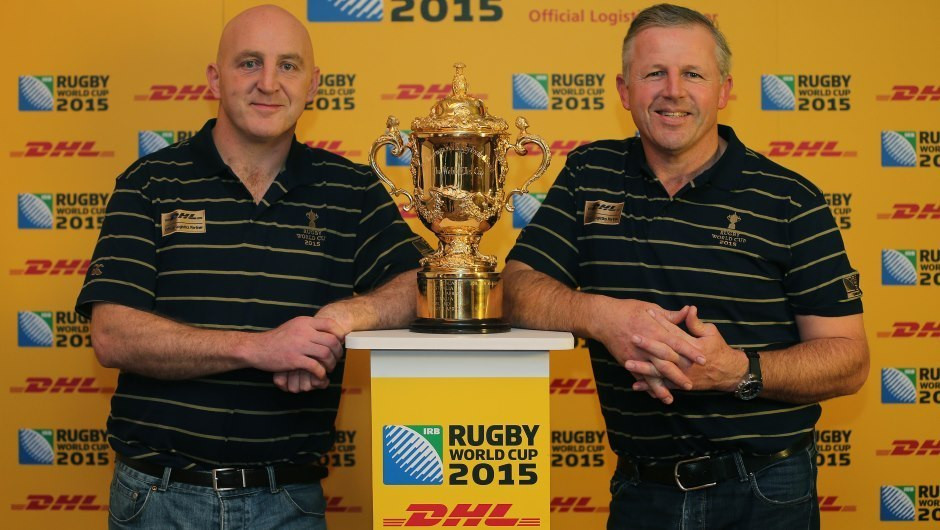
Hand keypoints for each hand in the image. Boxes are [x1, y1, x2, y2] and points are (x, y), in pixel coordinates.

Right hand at [271, 305, 352, 392]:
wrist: (257, 348)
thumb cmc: (277, 339)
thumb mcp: (294, 326)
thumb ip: (309, 327)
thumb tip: (328, 331)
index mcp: (305, 322)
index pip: (330, 324)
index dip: (339, 334)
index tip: (339, 342)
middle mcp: (304, 331)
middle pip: (332, 340)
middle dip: (338, 351)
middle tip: (336, 358)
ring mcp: (299, 345)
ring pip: (326, 354)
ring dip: (331, 363)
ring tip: (329, 368)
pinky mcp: (294, 360)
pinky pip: (315, 367)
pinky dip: (321, 373)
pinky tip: (320, 375)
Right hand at [592, 299, 703, 403]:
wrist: (603, 318)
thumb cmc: (628, 310)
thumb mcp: (651, 308)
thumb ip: (671, 315)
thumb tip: (689, 310)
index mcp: (655, 330)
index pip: (677, 343)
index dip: (690, 352)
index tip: (703, 360)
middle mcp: (646, 346)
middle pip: (666, 363)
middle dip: (678, 375)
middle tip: (691, 385)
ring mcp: (635, 355)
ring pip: (651, 374)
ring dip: (661, 387)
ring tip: (671, 398)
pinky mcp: (626, 361)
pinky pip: (638, 377)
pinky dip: (646, 387)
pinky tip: (654, 395)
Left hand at [630, 306, 747, 393]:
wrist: (728, 373)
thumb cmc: (719, 349)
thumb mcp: (710, 332)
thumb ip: (696, 323)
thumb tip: (689, 309)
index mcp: (692, 345)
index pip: (674, 332)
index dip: (661, 322)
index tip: (648, 312)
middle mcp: (686, 361)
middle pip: (664, 351)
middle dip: (648, 344)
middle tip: (632, 336)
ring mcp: (682, 374)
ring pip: (660, 371)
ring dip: (643, 368)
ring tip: (627, 363)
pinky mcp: (680, 384)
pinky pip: (663, 386)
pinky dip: (649, 387)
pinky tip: (634, 385)